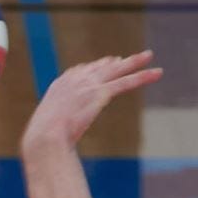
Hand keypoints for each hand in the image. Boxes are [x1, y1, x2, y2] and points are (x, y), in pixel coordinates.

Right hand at [22, 51, 161, 152]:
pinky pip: (125, 82)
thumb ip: (52, 127)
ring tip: (149, 56)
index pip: (80, 71)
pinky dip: (143, 77)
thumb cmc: (41, 141)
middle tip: (127, 59)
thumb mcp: (44, 129)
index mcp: (59, 86)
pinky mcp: (100, 93)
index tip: (105, 66)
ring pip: (116, 70)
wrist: (45, 137)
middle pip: (100, 66)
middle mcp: (74, 80)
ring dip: (134, 63)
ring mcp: (88, 85)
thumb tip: (50, 141)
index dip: (95, 68)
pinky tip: (156, 73)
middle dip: (114, 62)